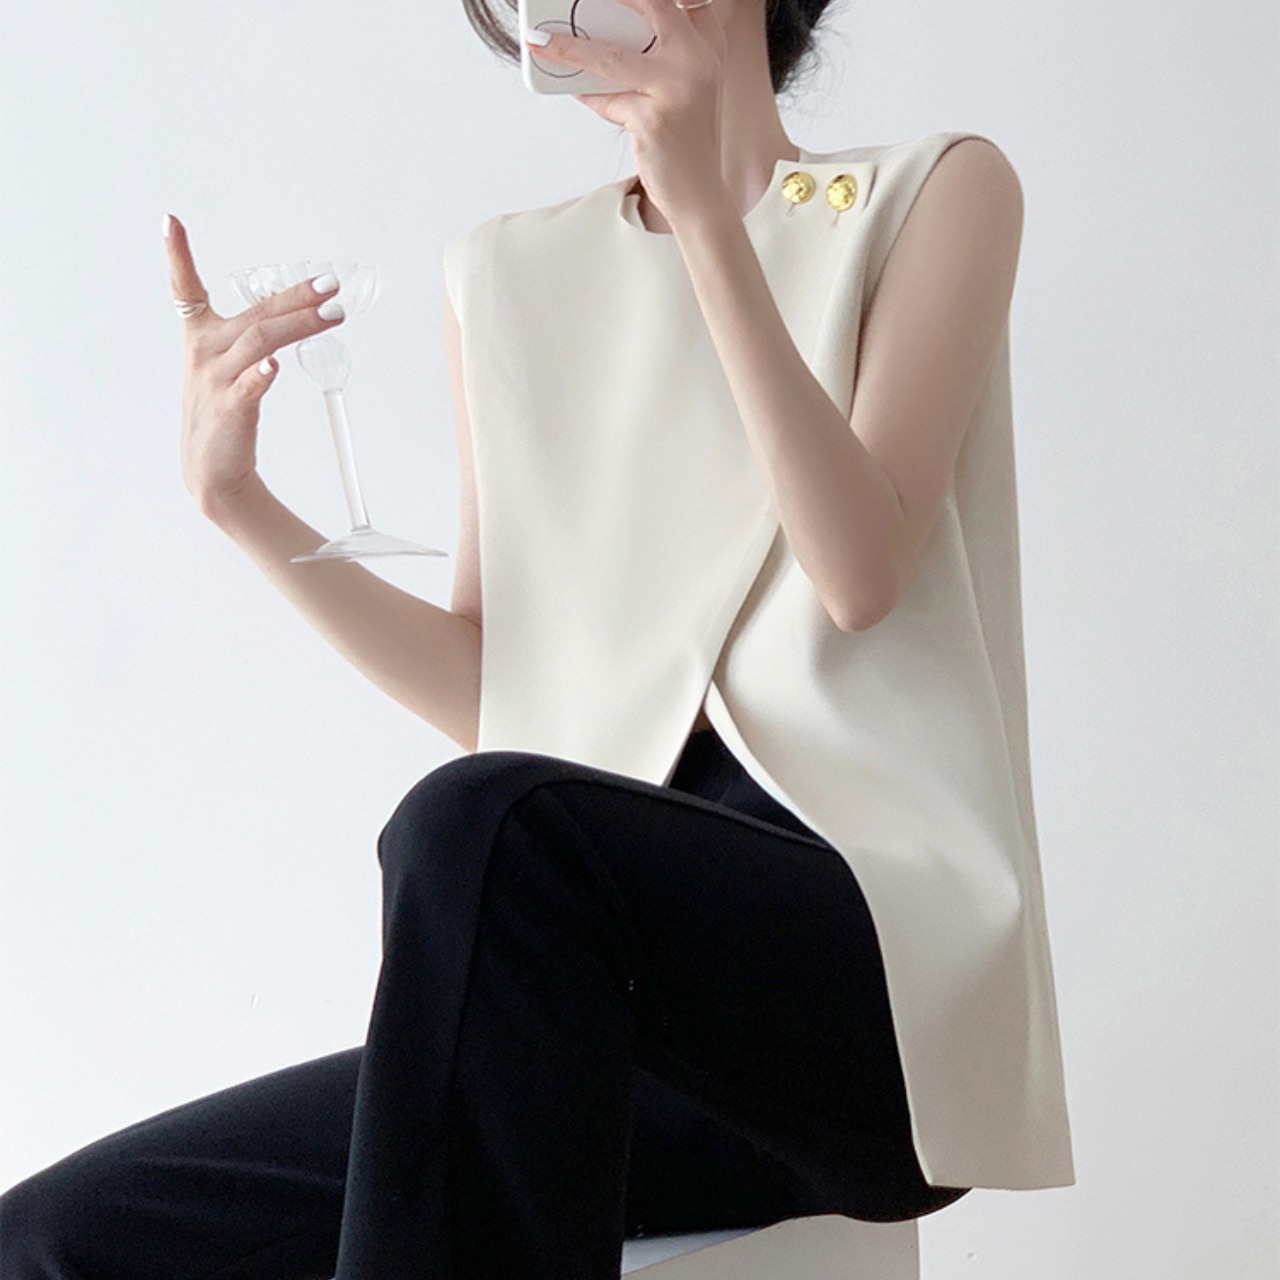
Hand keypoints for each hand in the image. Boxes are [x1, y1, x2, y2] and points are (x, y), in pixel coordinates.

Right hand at [162, 214, 346, 515]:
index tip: (170, 222)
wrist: (213, 469)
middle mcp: (206, 354)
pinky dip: (261, 375)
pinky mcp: (229, 411)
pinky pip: (247, 388)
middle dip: (294, 295)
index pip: (186, 291)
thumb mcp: (228, 365)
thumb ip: (254, 334)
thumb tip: (293, 306)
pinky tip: (275, 366)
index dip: (177, 256)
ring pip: (261, 342)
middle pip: (255, 314)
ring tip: (333, 313)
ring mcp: (217, 382)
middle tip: (330, 283)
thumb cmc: (224, 411)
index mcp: (201, 338)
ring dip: (299, 324)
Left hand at [529, 0, 729, 228]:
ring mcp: (677, 88)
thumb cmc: (684, 141)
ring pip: (612, 56)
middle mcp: (698, 61)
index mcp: (707, 47)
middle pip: (652, 4)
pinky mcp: (652, 119)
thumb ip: (648, 60)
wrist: (698, 193)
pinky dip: (588, 95)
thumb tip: (594, 38)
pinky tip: (573, 88)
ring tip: (542, 41)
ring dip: (570, 47)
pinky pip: (606, 100)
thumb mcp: (675, 89)